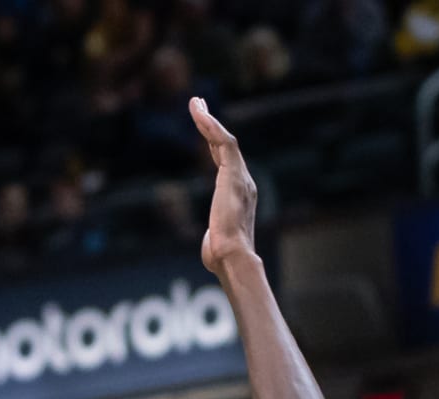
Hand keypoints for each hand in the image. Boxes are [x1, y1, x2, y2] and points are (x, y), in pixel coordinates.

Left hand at [189, 97, 258, 275]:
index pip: (225, 160)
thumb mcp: (217, 239)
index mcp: (239, 193)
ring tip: (195, 103)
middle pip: (224, 145)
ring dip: (208, 119)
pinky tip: (200, 115)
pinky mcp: (233, 175)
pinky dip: (212, 128)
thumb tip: (212, 242)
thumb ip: (215, 232)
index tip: (203, 126)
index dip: (213, 142)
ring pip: (223, 139)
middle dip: (210, 123)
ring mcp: (239, 176)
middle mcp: (243, 181)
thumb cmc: (222, 255)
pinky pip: (224, 143)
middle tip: (198, 104)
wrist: (232, 256)